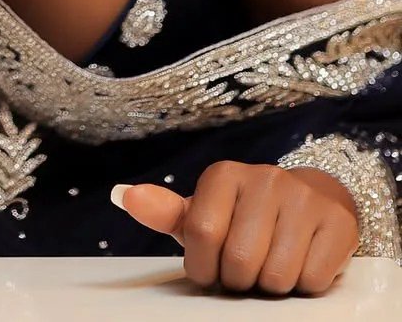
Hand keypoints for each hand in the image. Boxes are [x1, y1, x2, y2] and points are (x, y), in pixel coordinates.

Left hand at [112, 161, 360, 294]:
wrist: (308, 201)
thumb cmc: (243, 216)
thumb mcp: (203, 213)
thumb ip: (163, 212)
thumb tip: (123, 196)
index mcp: (222, 175)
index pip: (201, 235)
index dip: (204, 267)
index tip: (210, 267)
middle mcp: (263, 177)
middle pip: (240, 263)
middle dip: (240, 280)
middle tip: (246, 268)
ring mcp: (302, 197)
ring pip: (277, 277)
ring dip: (272, 286)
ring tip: (273, 263)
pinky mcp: (336, 221)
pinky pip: (312, 280)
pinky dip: (304, 285)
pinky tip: (301, 262)